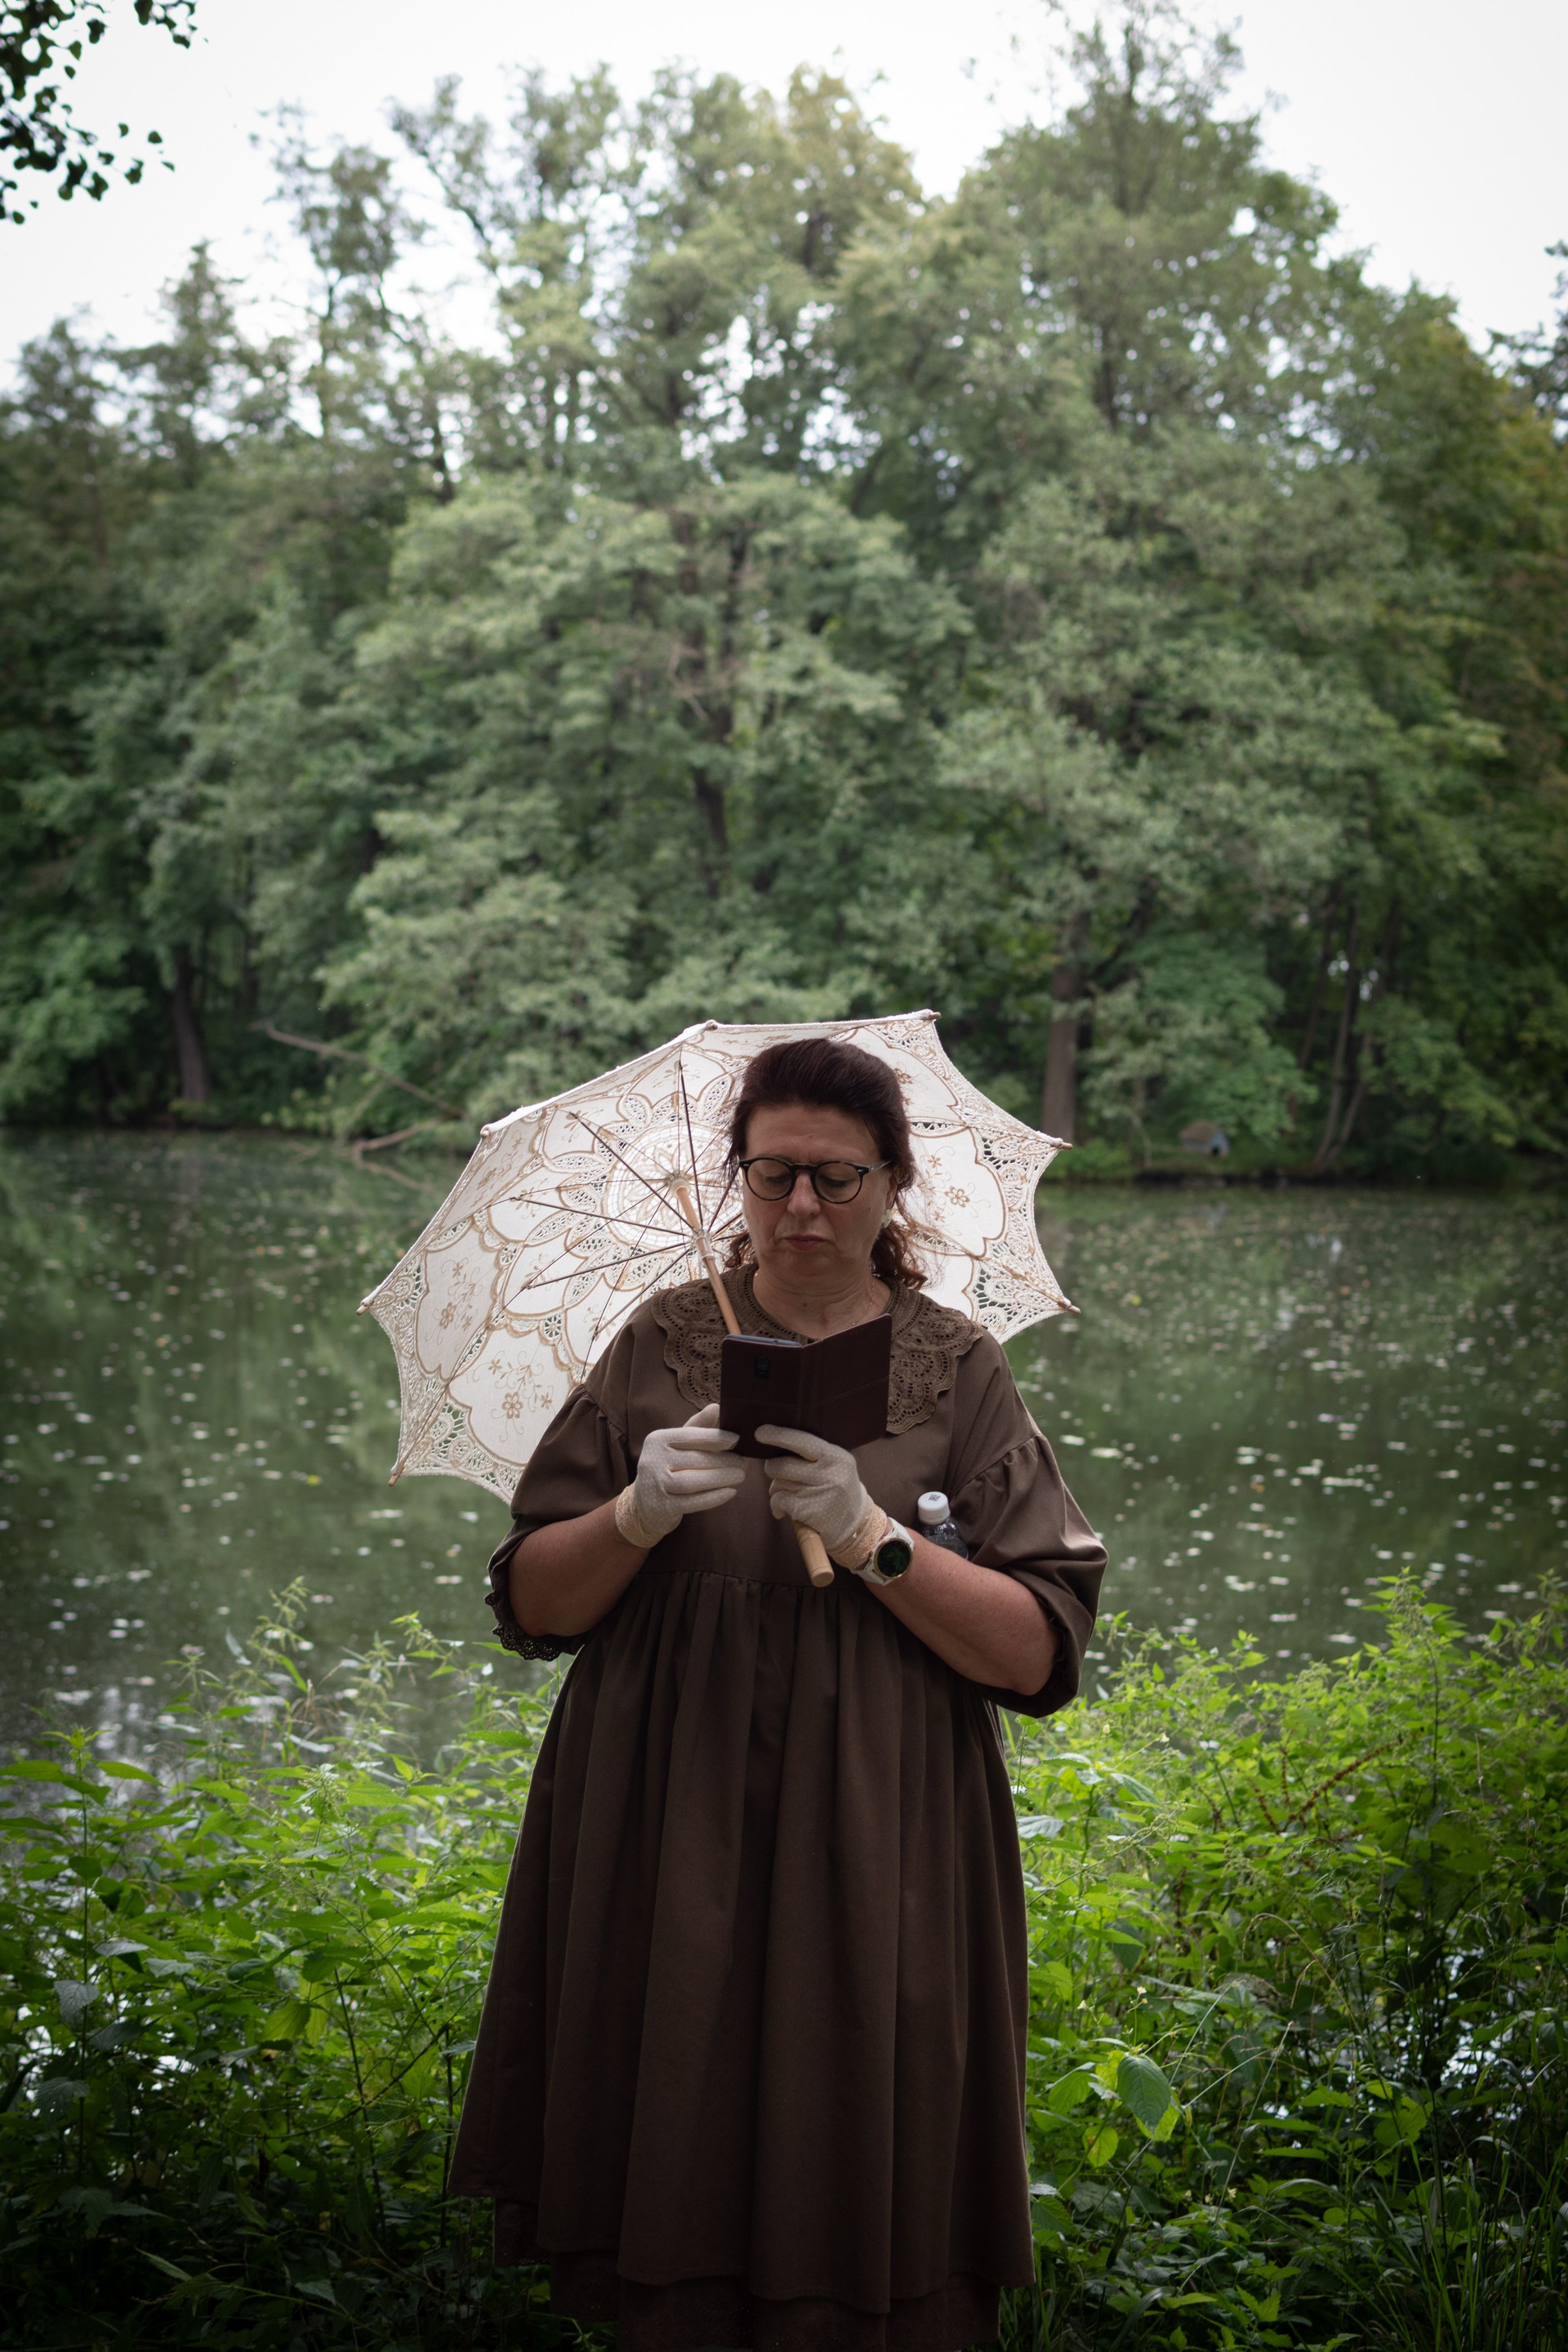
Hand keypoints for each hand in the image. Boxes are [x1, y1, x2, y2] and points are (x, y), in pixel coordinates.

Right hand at [618, 1403, 742, 1547]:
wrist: (644, 1504)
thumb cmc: (667, 1467)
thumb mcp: (677, 1445)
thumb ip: (697, 1427)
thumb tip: (717, 1407)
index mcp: (657, 1440)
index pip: (690, 1435)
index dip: (715, 1437)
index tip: (736, 1439)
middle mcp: (653, 1460)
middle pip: (695, 1459)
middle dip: (724, 1460)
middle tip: (744, 1462)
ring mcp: (655, 1485)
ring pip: (694, 1481)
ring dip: (722, 1478)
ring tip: (741, 1476)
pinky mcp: (662, 1507)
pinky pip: (693, 1502)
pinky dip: (714, 1497)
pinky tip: (730, 1492)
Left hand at [756, 1425, 872, 1557]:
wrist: (856, 1526)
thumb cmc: (838, 1491)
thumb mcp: (836, 1466)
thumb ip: (812, 1454)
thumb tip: (775, 1444)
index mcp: (836, 1456)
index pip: (803, 1441)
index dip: (779, 1435)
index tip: (760, 1432)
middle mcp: (829, 1473)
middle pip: (782, 1464)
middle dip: (773, 1469)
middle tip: (779, 1475)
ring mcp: (819, 1493)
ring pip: (778, 1483)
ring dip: (776, 1489)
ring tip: (790, 1495)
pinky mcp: (808, 1511)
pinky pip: (778, 1500)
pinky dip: (776, 1506)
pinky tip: (785, 1510)